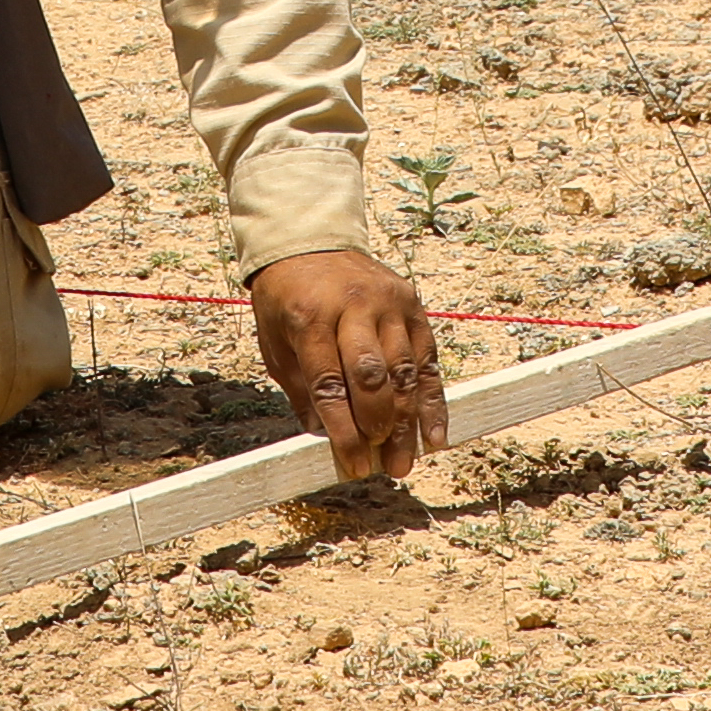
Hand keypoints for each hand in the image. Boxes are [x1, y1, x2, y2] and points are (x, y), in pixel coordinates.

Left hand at [250, 247, 440, 484]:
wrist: (310, 243)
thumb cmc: (288, 300)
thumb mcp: (276, 343)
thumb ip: (301, 390)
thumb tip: (325, 441)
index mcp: (311, 318)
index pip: (330, 384)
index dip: (343, 431)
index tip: (352, 466)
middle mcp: (353, 307)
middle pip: (373, 376)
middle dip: (379, 427)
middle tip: (383, 466)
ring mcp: (388, 304)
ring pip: (405, 370)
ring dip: (407, 423)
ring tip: (404, 461)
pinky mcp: (412, 305)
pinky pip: (428, 358)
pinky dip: (432, 400)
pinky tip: (434, 434)